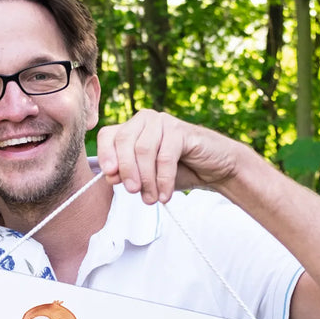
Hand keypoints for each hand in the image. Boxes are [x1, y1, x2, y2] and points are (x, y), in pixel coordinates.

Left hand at [96, 109, 239, 203]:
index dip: (105, 154)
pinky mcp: (181, 130)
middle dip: (126, 170)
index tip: (109, 176)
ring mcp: (163, 122)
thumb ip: (127, 175)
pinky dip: (163, 180)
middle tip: (133, 192)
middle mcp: (145, 120)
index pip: (107, 135)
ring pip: (143, 150)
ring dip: (146, 179)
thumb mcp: (146, 176)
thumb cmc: (177, 171)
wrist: (214, 169)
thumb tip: (110, 175)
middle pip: (124, 141)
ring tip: (151, 198)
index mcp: (131, 128)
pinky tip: (165, 195)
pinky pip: (165, 157)